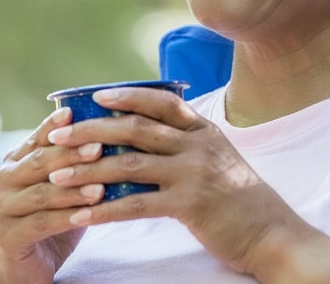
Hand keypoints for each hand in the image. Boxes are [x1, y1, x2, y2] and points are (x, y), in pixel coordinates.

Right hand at [0, 107, 104, 283]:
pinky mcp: (8, 237)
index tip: (76, 112)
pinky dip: (66, 218)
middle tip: (99, 147)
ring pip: (42, 193)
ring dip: (73, 189)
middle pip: (40, 161)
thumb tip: (118, 132)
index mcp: (16, 160)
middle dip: (71, 153)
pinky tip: (87, 216)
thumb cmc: (54, 215)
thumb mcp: (66, 184)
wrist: (26, 266)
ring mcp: (1, 209)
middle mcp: (3, 179)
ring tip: (101, 187)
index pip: (39, 137)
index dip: (56, 125)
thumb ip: (78, 160)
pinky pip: (41, 223)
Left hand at [44, 87, 300, 274]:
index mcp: (205, 130)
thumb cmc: (242, 199)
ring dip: (88, 170)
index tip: (95, 96)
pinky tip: (80, 217)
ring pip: (130, 164)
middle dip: (92, 130)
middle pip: (136, 128)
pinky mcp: (190, 205)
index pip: (161, 102)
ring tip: (56, 175)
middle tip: (57, 135)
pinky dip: (104, 211)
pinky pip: (137, 205)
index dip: (127, 96)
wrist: (273, 232)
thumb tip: (146, 139)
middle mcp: (198, 144)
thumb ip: (189, 144)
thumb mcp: (221, 159)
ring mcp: (194, 173)